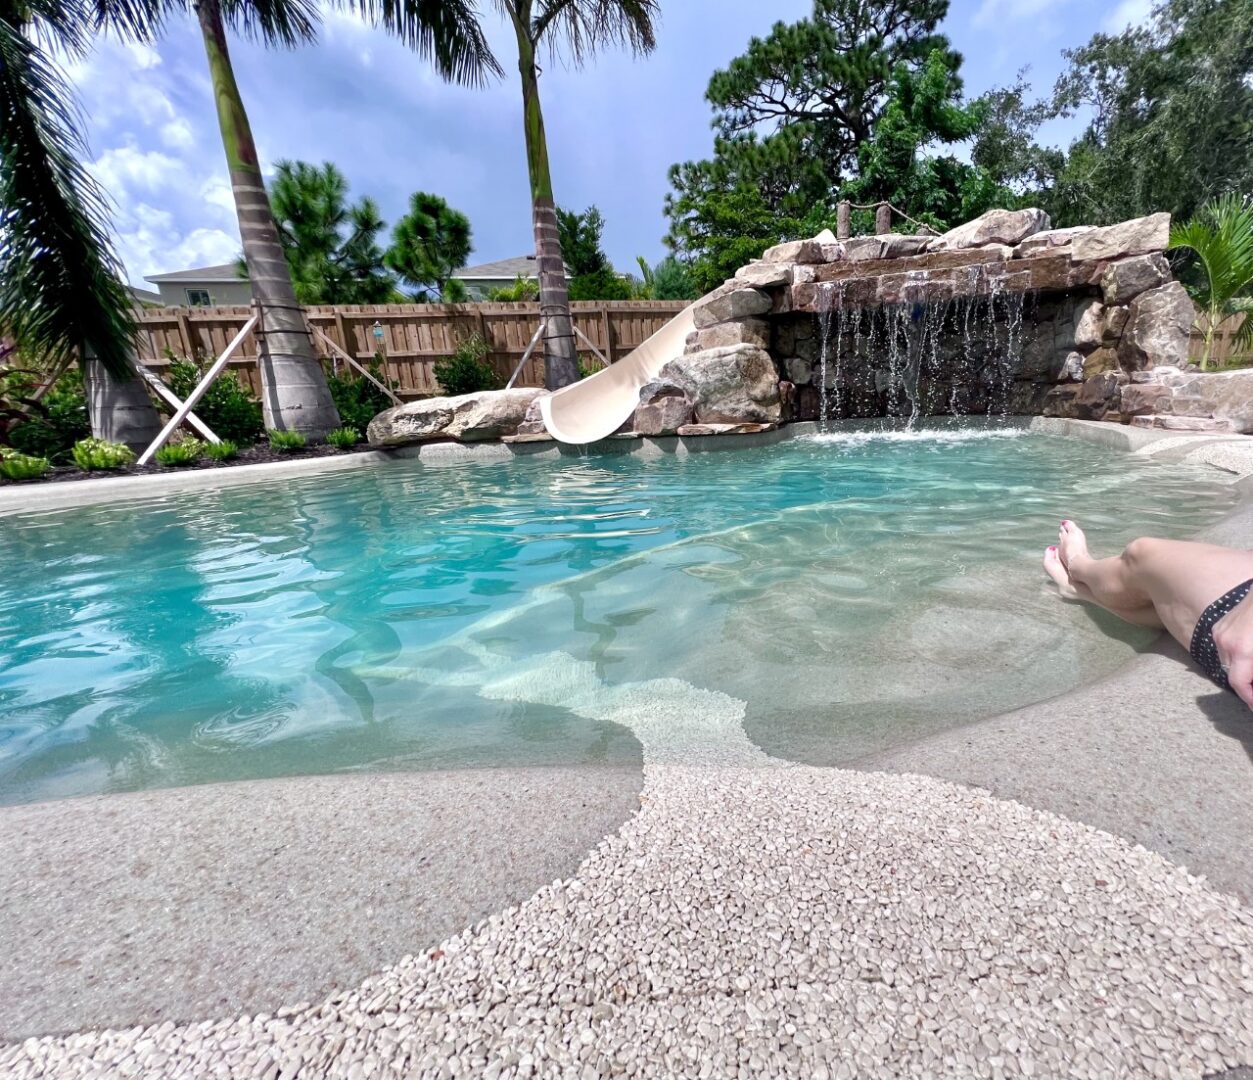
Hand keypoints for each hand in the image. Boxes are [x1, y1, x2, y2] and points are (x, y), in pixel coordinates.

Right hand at [1212, 590, 1252, 709]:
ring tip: (1252, 673)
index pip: (1240, 684)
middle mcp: (1225, 643)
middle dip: (1247, 686)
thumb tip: (1252, 683)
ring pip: (1228, 662)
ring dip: (1242, 671)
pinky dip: (1237, 656)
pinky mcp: (1220, 625)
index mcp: (1243, 650)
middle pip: (1233, 675)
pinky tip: (1249, 654)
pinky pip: (1225, 649)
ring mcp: (1220, 632)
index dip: (1250, 699)